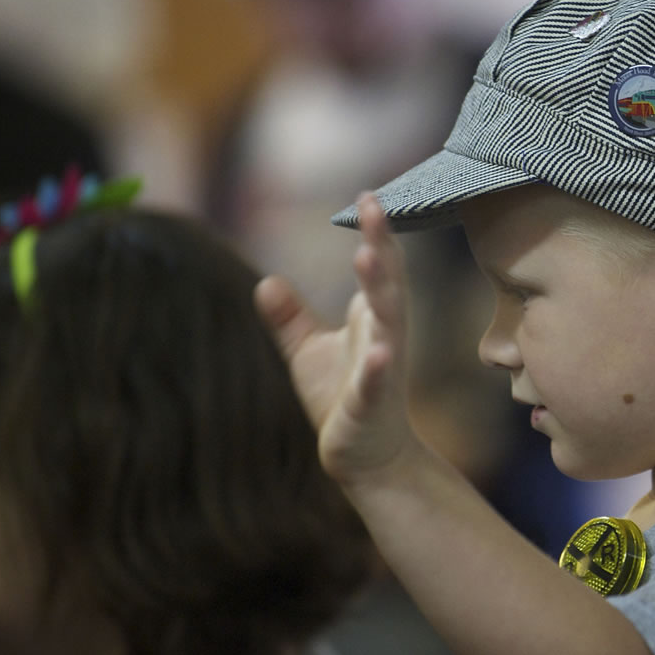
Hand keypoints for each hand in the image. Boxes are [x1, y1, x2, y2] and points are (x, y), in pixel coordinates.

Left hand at [255, 194, 418, 483]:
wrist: (366, 459)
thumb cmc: (342, 400)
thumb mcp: (308, 352)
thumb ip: (291, 318)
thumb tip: (265, 282)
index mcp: (373, 321)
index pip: (379, 270)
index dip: (376, 234)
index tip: (369, 196)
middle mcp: (386, 338)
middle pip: (387, 285)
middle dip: (382, 246)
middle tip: (376, 207)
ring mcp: (383, 372)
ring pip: (390, 326)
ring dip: (381, 292)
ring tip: (371, 257)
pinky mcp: (372, 405)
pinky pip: (377, 384)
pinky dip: (379, 369)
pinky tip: (380, 354)